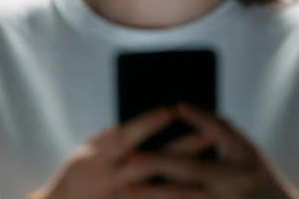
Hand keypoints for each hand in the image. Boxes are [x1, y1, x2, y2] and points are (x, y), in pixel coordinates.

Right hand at [33, 109, 208, 198]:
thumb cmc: (82, 172)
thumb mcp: (94, 151)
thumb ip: (121, 137)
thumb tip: (161, 117)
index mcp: (97, 157)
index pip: (125, 137)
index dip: (148, 124)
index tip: (172, 108)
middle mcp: (109, 180)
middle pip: (151, 163)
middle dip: (182, 149)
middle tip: (210, 134)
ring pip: (160, 190)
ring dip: (189, 177)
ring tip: (215, 163)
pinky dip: (180, 198)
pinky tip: (203, 191)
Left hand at [136, 104, 298, 198]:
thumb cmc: (257, 175)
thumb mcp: (247, 150)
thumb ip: (219, 131)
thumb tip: (182, 110)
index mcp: (244, 157)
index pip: (221, 131)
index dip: (201, 119)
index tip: (176, 105)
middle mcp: (235, 180)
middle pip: (192, 169)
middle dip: (159, 162)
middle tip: (129, 157)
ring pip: (183, 198)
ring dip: (151, 194)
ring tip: (123, 188)